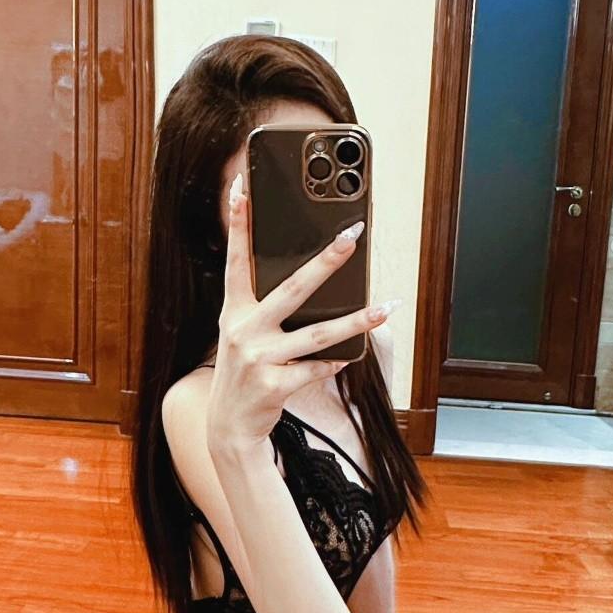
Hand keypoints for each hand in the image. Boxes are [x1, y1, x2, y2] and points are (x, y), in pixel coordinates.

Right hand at [206, 171, 400, 451]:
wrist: (228, 424)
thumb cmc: (244, 371)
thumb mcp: (242, 333)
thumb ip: (264, 306)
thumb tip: (312, 280)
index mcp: (235, 310)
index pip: (237, 259)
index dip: (238, 222)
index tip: (242, 187)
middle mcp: (244, 330)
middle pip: (292, 288)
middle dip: (325, 262)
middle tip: (351, 238)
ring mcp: (258, 358)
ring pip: (317, 334)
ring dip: (356, 320)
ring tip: (385, 307)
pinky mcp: (274, 385)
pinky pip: (316, 368)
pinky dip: (335, 362)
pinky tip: (351, 355)